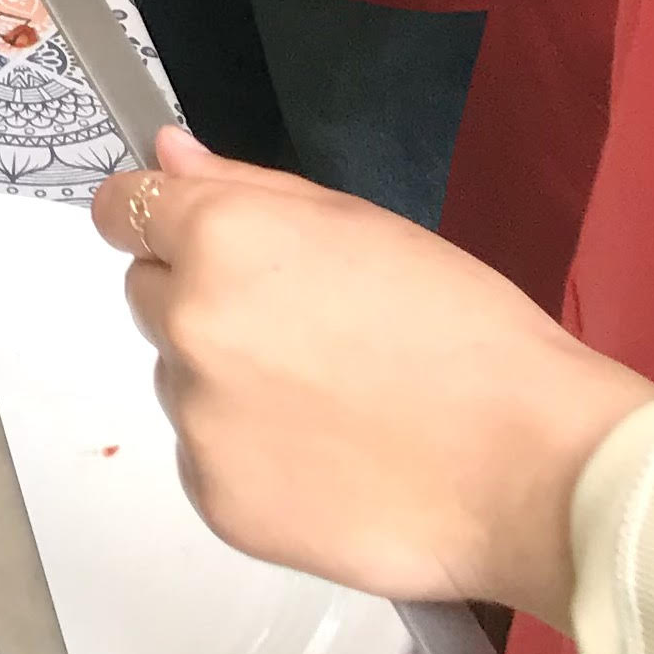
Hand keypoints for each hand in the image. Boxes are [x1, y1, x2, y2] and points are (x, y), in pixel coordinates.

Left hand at [95, 129, 653, 621]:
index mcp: (223, 237)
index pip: (124, 209)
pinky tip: (329, 461)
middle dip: (203, 302)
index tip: (174, 236)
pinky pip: (207, 458)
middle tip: (300, 332)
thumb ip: (248, 187)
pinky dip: (249, 456)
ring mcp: (198, 419)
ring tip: (333, 405)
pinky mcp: (216, 499)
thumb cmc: (467, 332)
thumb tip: (167, 155)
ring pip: (182, 380)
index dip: (150, 219)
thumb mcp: (365, 224)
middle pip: (151, 297)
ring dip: (229, 382)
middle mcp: (191, 323)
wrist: (529, 470)